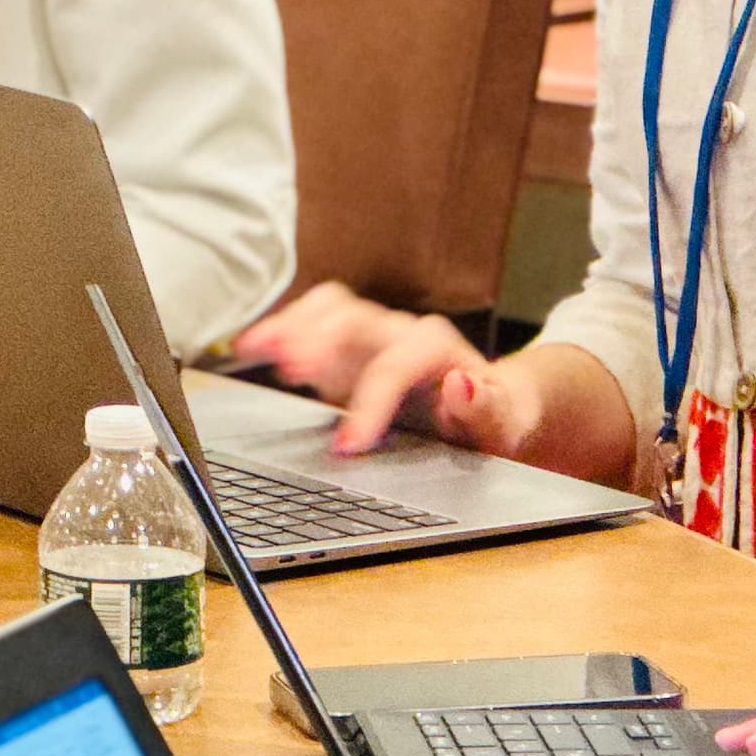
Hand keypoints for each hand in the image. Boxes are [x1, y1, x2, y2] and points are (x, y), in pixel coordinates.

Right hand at [235, 283, 535, 459]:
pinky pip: (311, 325)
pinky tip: (251, 347)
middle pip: (355, 319)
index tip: (348, 443)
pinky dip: (282, 331)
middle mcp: (401, 334)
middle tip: (292, 370)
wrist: (491, 405)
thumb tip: (461, 384)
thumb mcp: (503, 422)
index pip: (395, 366)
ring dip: (293, 326)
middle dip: (320, 339)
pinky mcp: (346, 352)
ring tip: (257, 348)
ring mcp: (371, 339)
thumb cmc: (495, 416)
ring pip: (330, 312)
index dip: (368, 402)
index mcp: (438, 350)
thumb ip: (486, 408)